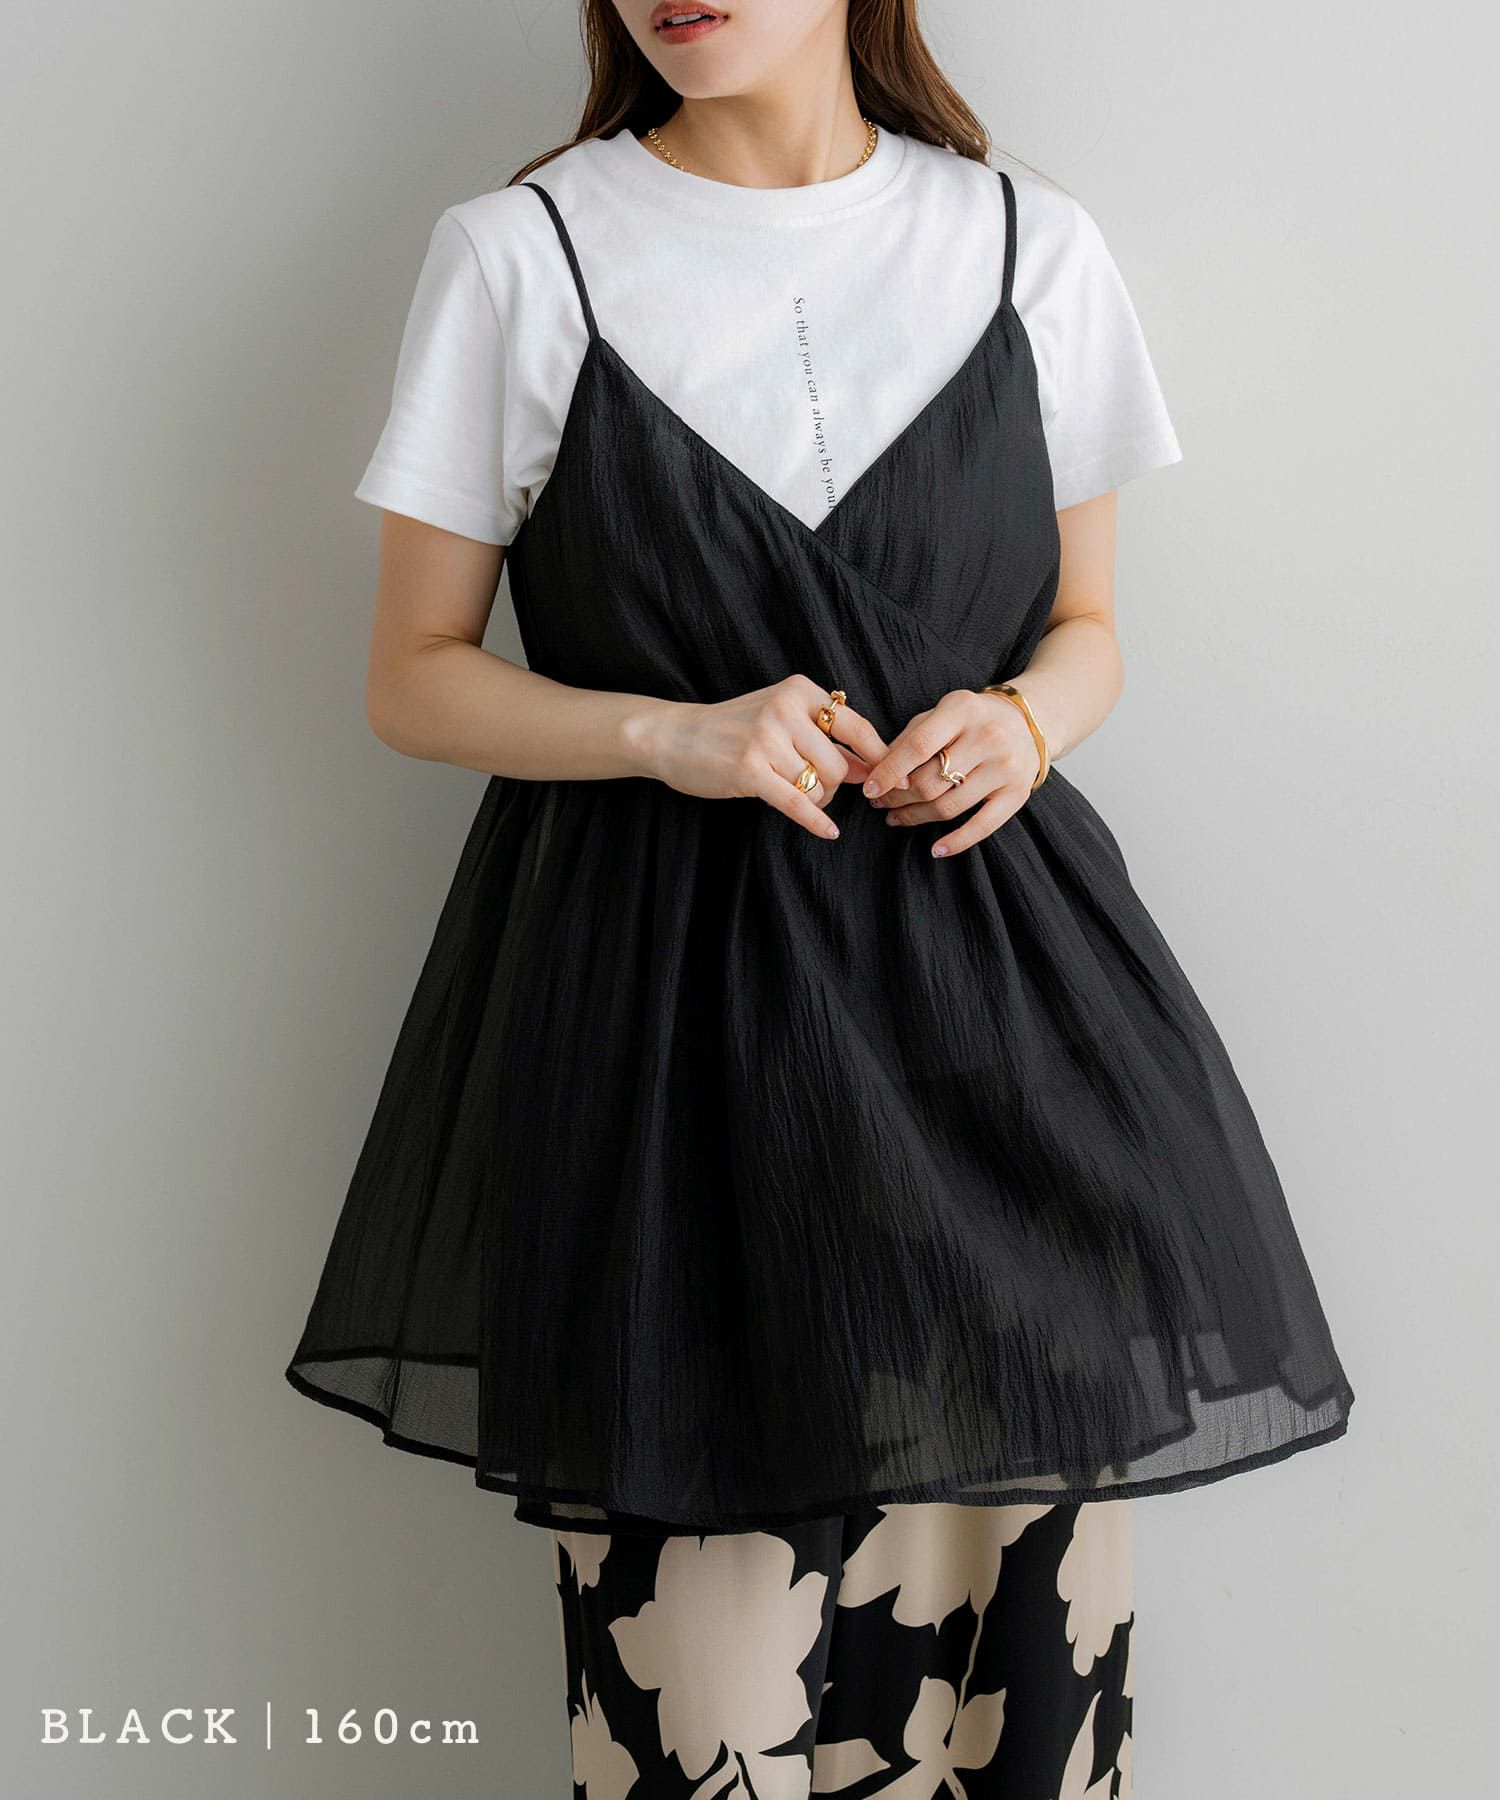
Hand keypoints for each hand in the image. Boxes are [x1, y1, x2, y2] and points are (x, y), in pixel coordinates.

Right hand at [632, 676, 888, 839]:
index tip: (894, 777)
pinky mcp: (749, 771)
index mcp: (799, 690)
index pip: (856, 726)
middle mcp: (784, 710)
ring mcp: (766, 740)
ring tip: (796, 794)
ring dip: (815, 800)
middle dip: (834, 786)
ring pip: (818, 786)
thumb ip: (824, 735)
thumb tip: (868, 767)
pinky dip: (816, 821)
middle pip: (839, 765)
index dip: (879, 756)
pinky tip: (828, 831)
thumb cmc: (733, 728)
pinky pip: (796, 803)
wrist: (675, 736)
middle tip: (816, 788)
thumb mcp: (780, 716)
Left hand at [861, 687, 1041, 856]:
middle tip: (880, 803)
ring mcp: (1006, 767)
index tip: (869, 789)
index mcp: (963, 709)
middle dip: (898, 797)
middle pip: (931, 781)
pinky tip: (936, 849)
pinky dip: (957, 842)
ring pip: (949, 806)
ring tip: (896, 817)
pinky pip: (983, 826)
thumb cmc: (970, 720)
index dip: (889, 772)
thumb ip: (908, 740)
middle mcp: (988, 736)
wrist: (1027, 722)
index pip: (919, 746)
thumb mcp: (939, 715)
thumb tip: (876, 774)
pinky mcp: (1018, 793)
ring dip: (916, 817)